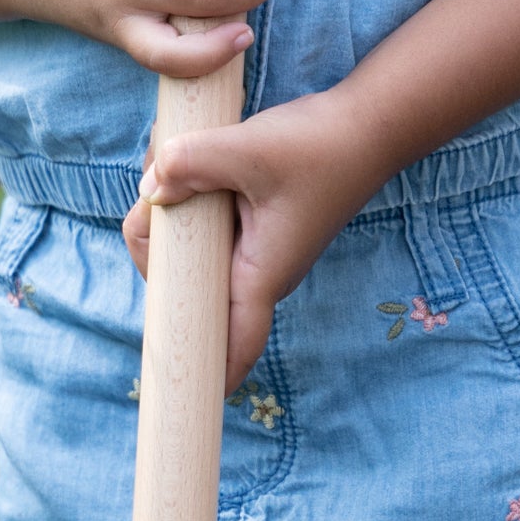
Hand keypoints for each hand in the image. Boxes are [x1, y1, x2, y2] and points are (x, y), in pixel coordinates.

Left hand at [123, 87, 385, 390]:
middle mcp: (256, 272)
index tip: (179, 396)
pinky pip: (203, 223)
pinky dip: (187, 195)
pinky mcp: (251, 222)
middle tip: (153, 199)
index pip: (234, 345)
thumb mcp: (251, 149)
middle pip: (186, 290)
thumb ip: (192, 163)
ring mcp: (252, 248)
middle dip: (156, 249)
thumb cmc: (323, 146)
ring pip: (189, 251)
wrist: (369, 123)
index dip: (207, 374)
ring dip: (168, 213)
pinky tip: (187, 157)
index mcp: (260, 275)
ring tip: (174, 161)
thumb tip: (150, 187)